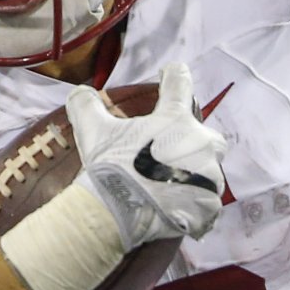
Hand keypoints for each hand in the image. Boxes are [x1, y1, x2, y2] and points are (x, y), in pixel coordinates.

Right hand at [63, 61, 228, 245]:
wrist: (117, 216)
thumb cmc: (110, 168)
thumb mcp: (92, 131)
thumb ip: (86, 105)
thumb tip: (79, 92)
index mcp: (176, 120)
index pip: (179, 84)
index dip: (174, 75)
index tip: (171, 73)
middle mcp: (201, 145)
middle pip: (209, 137)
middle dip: (196, 141)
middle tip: (173, 151)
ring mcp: (209, 178)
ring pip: (210, 173)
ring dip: (194, 176)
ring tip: (171, 186)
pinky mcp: (208, 208)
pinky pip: (206, 204)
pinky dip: (192, 205)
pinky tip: (175, 208)